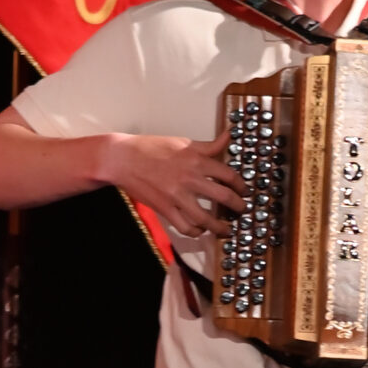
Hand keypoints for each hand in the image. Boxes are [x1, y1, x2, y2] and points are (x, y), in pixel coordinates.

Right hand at [97, 133, 246, 237]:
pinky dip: (195, 232)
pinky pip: (185, 227)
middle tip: (242, 212)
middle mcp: (190, 178)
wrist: (122, 159)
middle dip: (239, 207)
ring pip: (206, 218)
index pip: (229, 175)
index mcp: (196, 160)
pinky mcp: (165, 209)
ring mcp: (177, 196)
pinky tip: (200, 230)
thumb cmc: (151, 148)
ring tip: (226, 230)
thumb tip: (229, 135)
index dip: (242, 186)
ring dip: (220, 227)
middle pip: (224, 197)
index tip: (245, 192)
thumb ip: (208, 145)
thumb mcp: (183, 142)